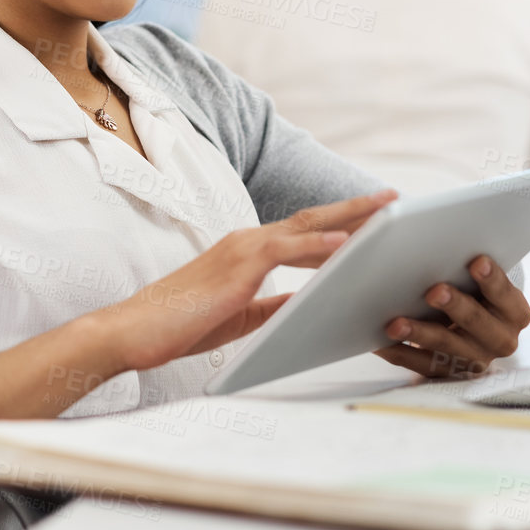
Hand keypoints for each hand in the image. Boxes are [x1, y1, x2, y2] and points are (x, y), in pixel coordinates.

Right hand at [99, 189, 399, 372]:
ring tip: (385, 212)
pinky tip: (345, 245)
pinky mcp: (237, 265)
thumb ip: (275, 304)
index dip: (340, 224)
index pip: (303, 232)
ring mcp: (242, 248)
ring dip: (348, 219)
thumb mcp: (241, 315)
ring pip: (305, 227)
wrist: (136, 330)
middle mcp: (247, 240)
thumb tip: (308, 303)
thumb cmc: (180, 325)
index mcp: (247, 251)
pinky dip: (317, 245)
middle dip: (355, 209)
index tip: (374, 220)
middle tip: (393, 199)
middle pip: (312, 220)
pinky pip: (285, 249)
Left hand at [375, 255, 529, 379]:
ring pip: (447, 348)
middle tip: (434, 291)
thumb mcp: (483, 282)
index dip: (492, 280)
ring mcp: (475, 360)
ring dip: (420, 334)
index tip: (477, 261)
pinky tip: (381, 343)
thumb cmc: (475, 292)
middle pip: (477, 323)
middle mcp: (500, 340)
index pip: (505, 294)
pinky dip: (400, 353)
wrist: (475, 327)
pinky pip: (422, 365)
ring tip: (395, 324)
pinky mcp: (449, 373)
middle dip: (455, 306)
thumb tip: (446, 237)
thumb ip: (474, 267)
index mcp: (514, 313)